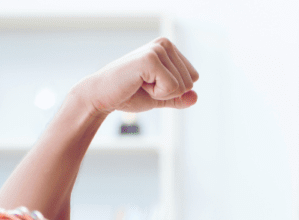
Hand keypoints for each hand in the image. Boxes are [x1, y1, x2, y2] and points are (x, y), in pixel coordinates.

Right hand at [75, 37, 198, 115]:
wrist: (103, 96)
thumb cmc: (129, 94)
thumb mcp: (160, 97)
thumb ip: (179, 97)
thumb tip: (195, 97)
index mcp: (169, 48)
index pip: (193, 78)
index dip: (174, 90)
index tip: (151, 84)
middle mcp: (165, 44)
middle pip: (189, 83)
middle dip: (168, 92)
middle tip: (143, 85)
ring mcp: (158, 49)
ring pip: (182, 86)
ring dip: (160, 93)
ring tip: (140, 83)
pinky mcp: (151, 59)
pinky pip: (172, 87)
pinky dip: (156, 94)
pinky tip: (139, 84)